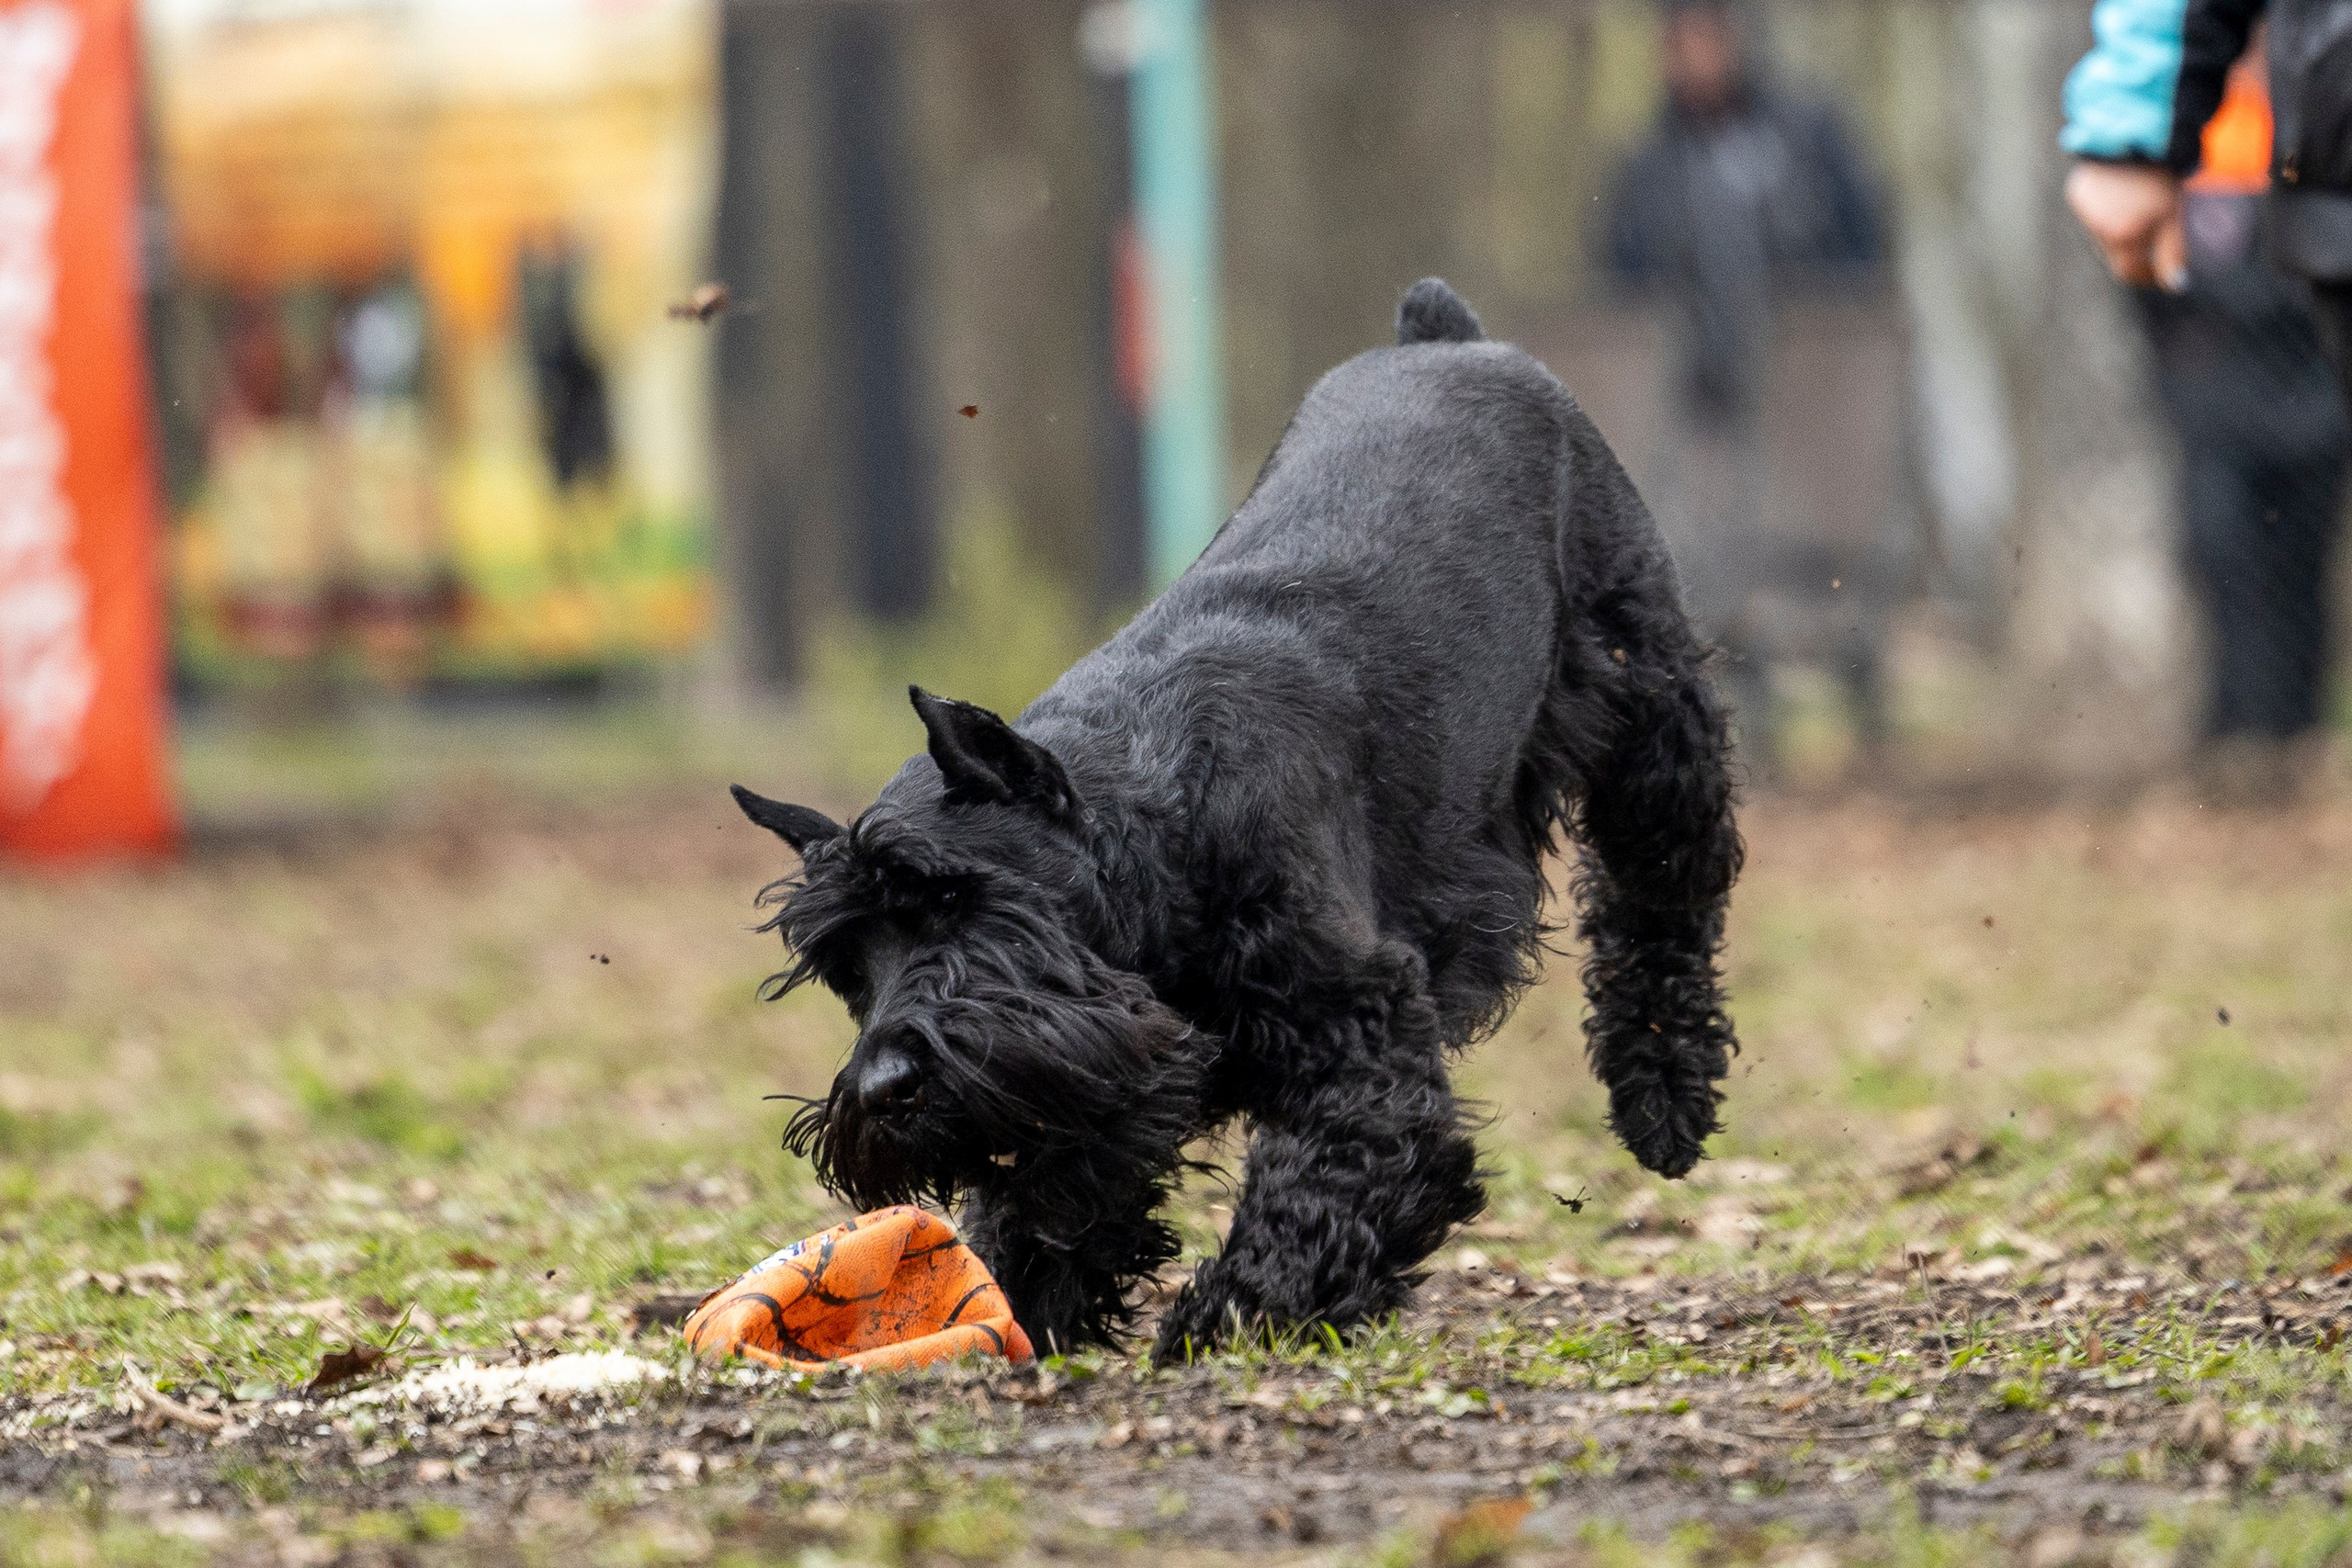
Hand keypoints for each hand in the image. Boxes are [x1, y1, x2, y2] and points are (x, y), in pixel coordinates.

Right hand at [2065, 161, 2187, 290]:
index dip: (2147, 276)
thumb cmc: (2160, 177)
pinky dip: (2107, 213)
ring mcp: (2084, 212)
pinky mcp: (2077, 194)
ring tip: (2139, 212)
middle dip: (2135, 253)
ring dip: (2120, 232)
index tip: (2162, 272)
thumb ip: (2172, 253)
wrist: (2136, 135)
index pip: (2129, 272)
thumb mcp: (2173, 216)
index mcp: (2122, 237)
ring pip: (2103, 236)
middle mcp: (2098, 230)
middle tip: (2155, 240)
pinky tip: (2121, 198)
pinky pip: (2092, 215)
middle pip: (2115, 255)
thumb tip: (2176, 286)